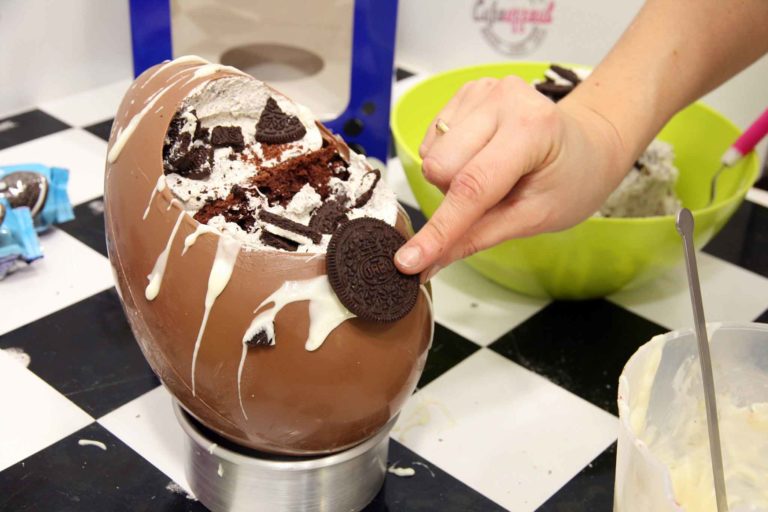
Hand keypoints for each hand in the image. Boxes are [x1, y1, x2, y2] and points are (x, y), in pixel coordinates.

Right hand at [394, 76, 630, 279]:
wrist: (590, 143)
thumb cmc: (573, 179)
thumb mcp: (535, 218)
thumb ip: (478, 238)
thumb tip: (429, 263)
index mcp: (531, 128)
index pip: (471, 187)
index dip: (439, 230)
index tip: (410, 261)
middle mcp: (503, 97)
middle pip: (440, 168)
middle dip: (456, 195)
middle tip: (494, 197)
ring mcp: (483, 89)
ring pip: (432, 156)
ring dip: (453, 178)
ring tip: (493, 175)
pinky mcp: (467, 91)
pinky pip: (433, 140)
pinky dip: (451, 160)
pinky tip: (482, 156)